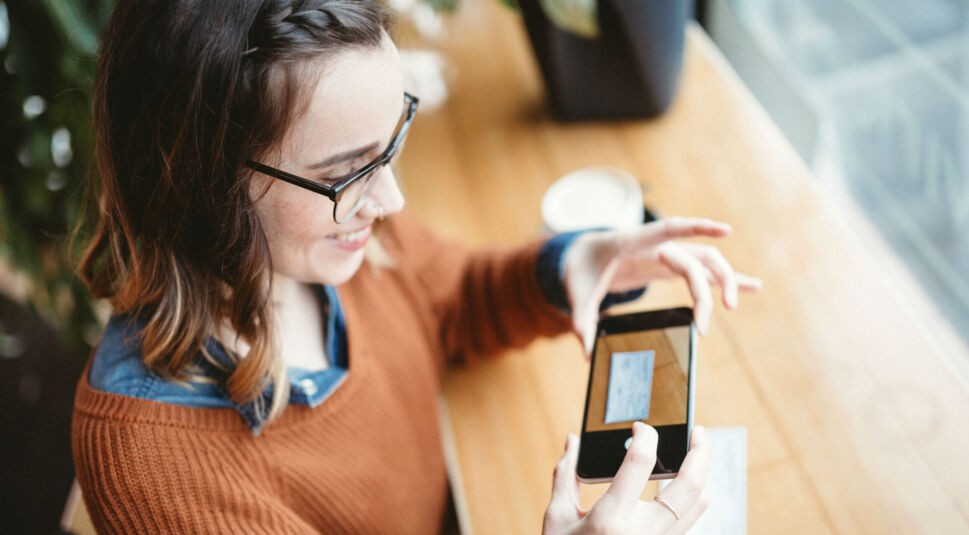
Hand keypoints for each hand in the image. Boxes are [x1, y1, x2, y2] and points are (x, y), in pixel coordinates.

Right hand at [543, 423, 709, 534]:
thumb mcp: (556, 517)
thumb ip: (566, 475)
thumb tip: (573, 441)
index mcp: (611, 519)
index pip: (640, 462)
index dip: (645, 435)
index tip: (640, 426)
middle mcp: (643, 533)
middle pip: (690, 486)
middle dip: (700, 452)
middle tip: (698, 431)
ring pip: (699, 505)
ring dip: (702, 475)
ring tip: (696, 454)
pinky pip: (690, 520)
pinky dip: (693, 497)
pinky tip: (683, 483)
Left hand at [563, 217, 762, 354]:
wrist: (585, 254)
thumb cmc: (582, 268)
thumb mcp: (576, 292)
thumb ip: (581, 319)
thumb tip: (585, 351)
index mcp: (633, 242)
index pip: (669, 230)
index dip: (696, 228)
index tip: (725, 230)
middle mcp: (657, 245)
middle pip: (694, 258)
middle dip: (705, 289)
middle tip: (704, 325)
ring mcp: (668, 254)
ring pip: (707, 261)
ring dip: (724, 281)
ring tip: (733, 307)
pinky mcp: (673, 266)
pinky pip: (705, 271)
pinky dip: (727, 278)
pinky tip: (753, 285)